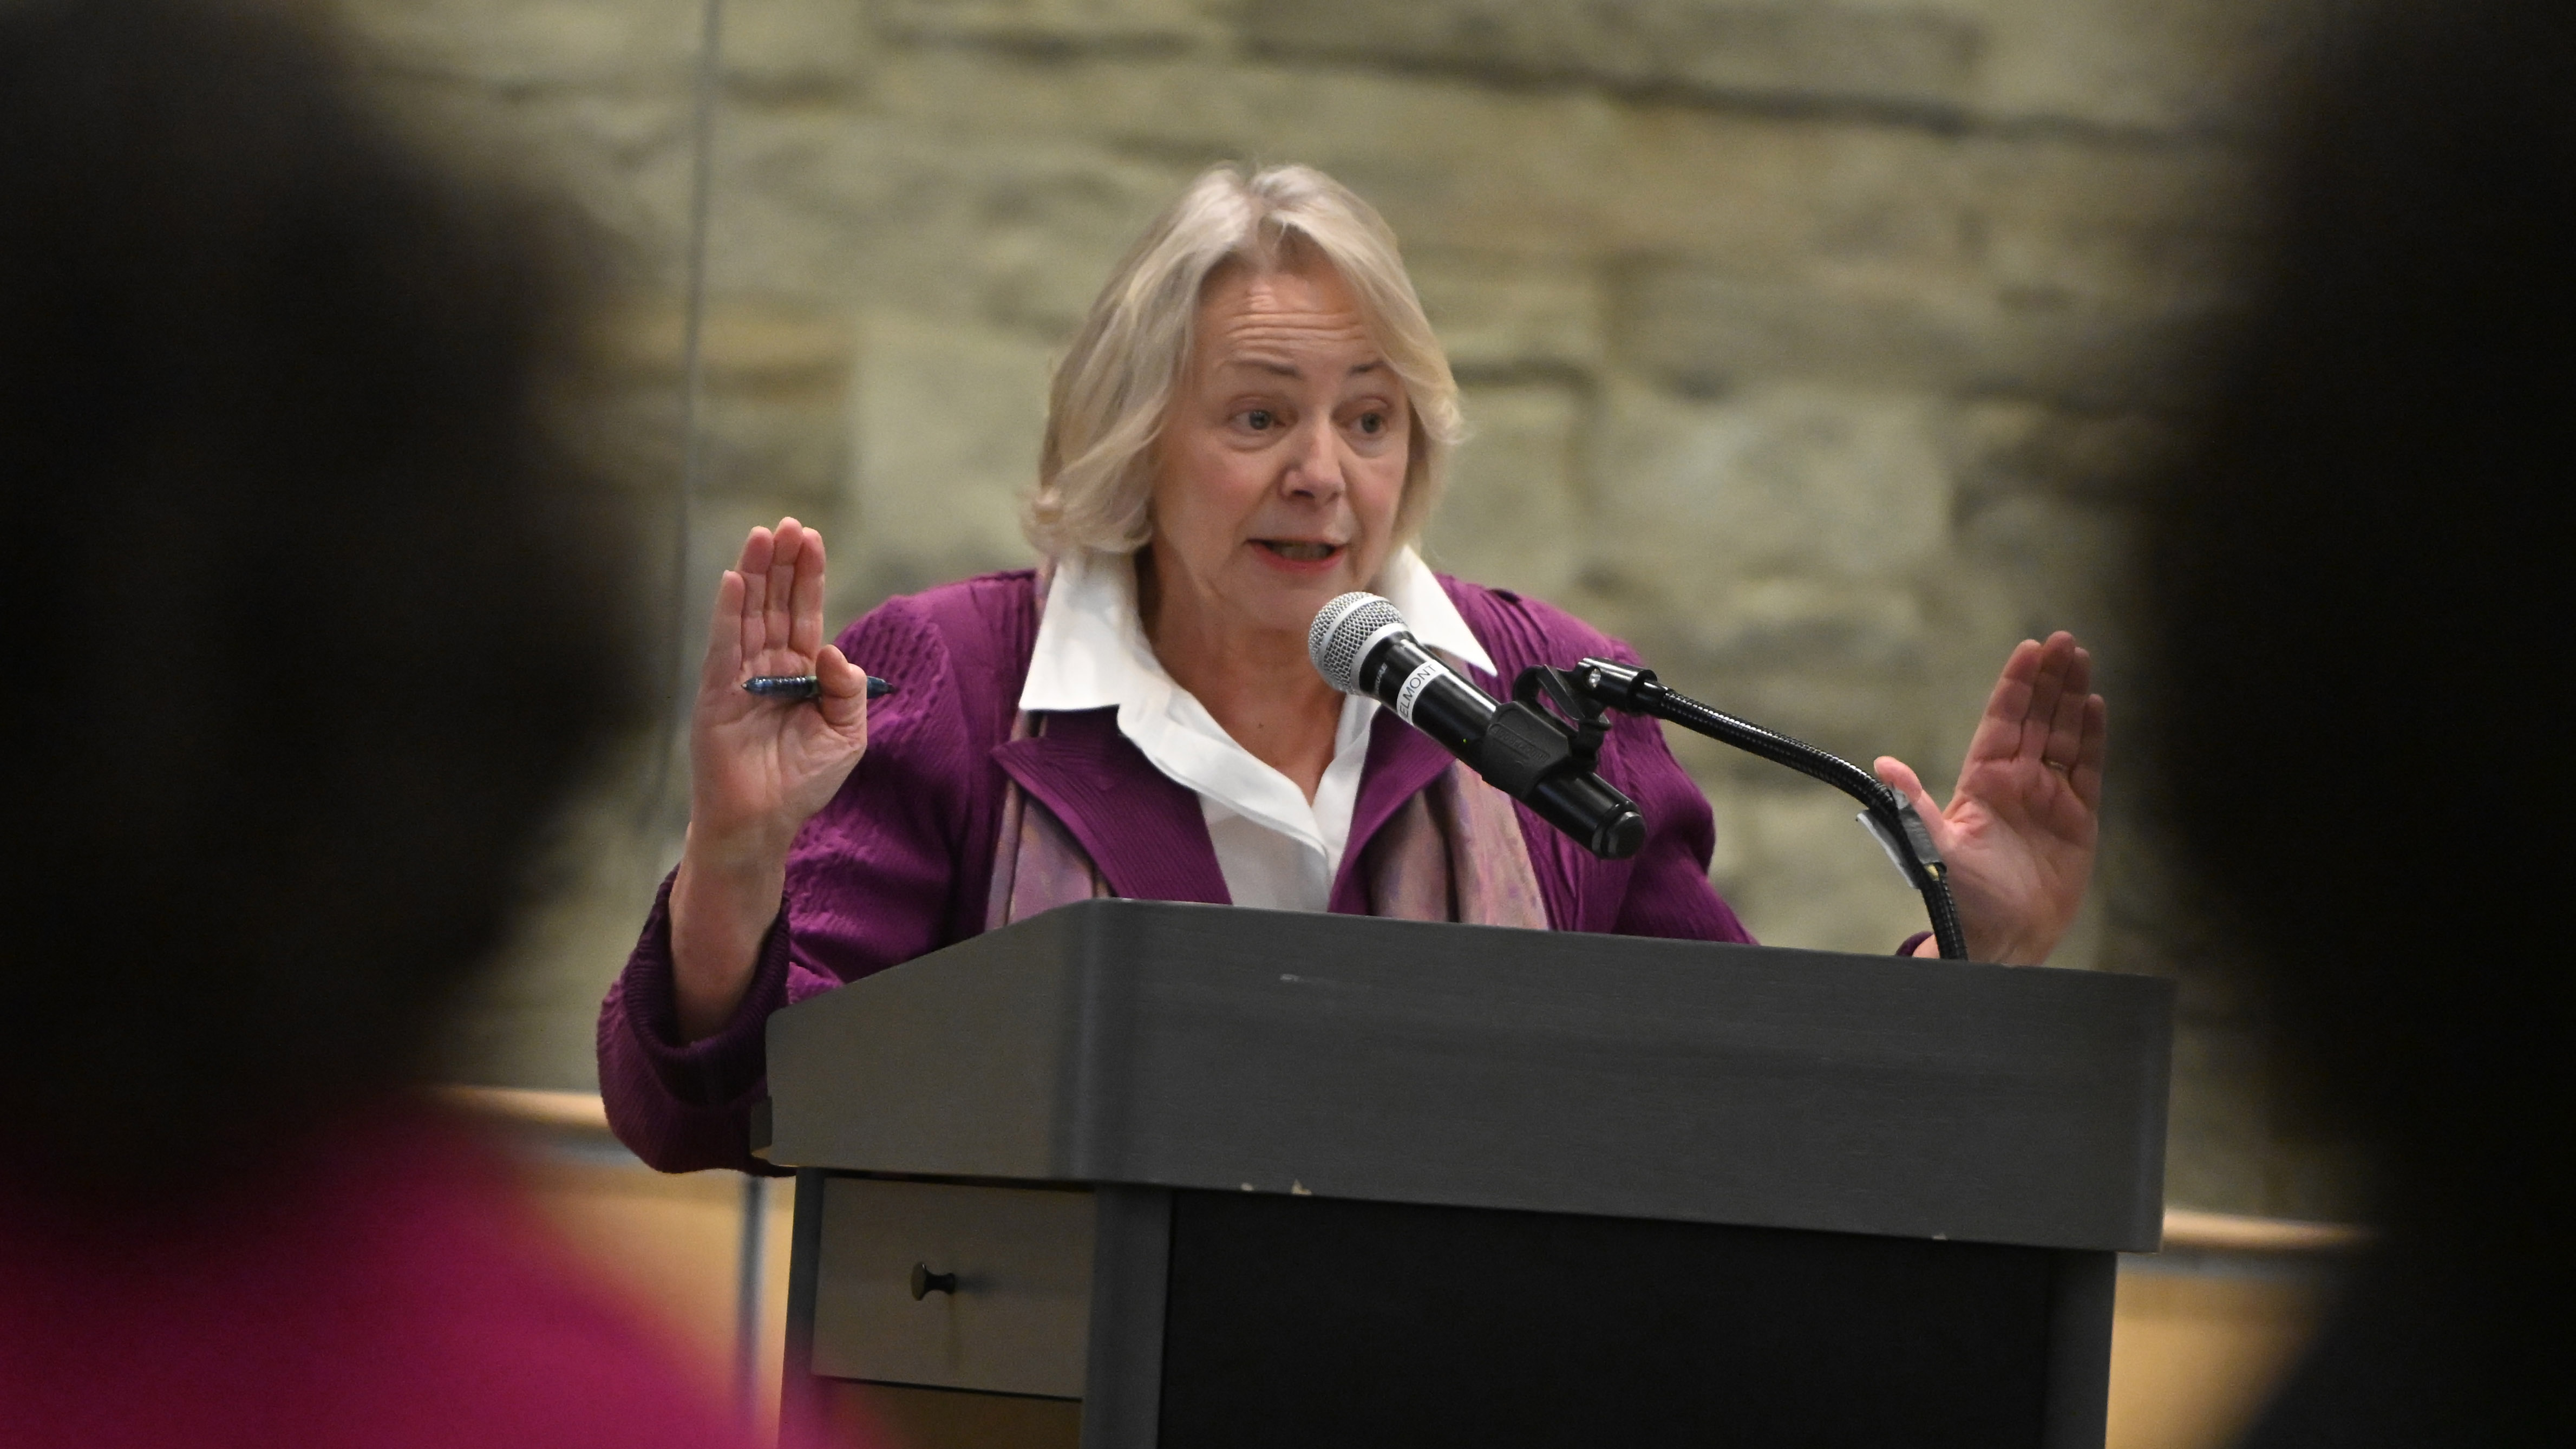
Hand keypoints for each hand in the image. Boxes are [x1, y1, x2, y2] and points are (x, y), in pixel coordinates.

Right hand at [686, 518, 870, 859]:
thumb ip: (848, 691)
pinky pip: (723, 645)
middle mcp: (769, 667)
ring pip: (748, 614)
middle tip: (789, 524)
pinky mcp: (717, 692)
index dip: (808, 577)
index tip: (811, 539)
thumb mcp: (846, 735)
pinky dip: (729, 613)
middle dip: (783, 563)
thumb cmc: (803, 782)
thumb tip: (832, 649)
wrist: (763, 821)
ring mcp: (740, 677)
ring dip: (755, 574)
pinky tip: (735, 580)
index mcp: (802, 672)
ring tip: (762, 535)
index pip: (804, 613)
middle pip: (775, 603)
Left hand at [1876, 632, 2104, 964]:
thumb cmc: (1961, 898)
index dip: (2016, 686)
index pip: (2002, 721)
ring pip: (2064, 736)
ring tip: (2082, 659)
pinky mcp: (2078, 818)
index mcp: (1982, 782)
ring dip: (2073, 699)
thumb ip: (1913, 804)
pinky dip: (2093, 737)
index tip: (2029, 650)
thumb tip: (1884, 766)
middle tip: (2064, 641)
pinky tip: (2096, 705)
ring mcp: (2049, 797)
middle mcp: (2016, 782)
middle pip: (2037, 719)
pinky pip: (2088, 769)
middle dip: (2050, 680)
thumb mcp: (1933, 848)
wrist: (1999, 939)